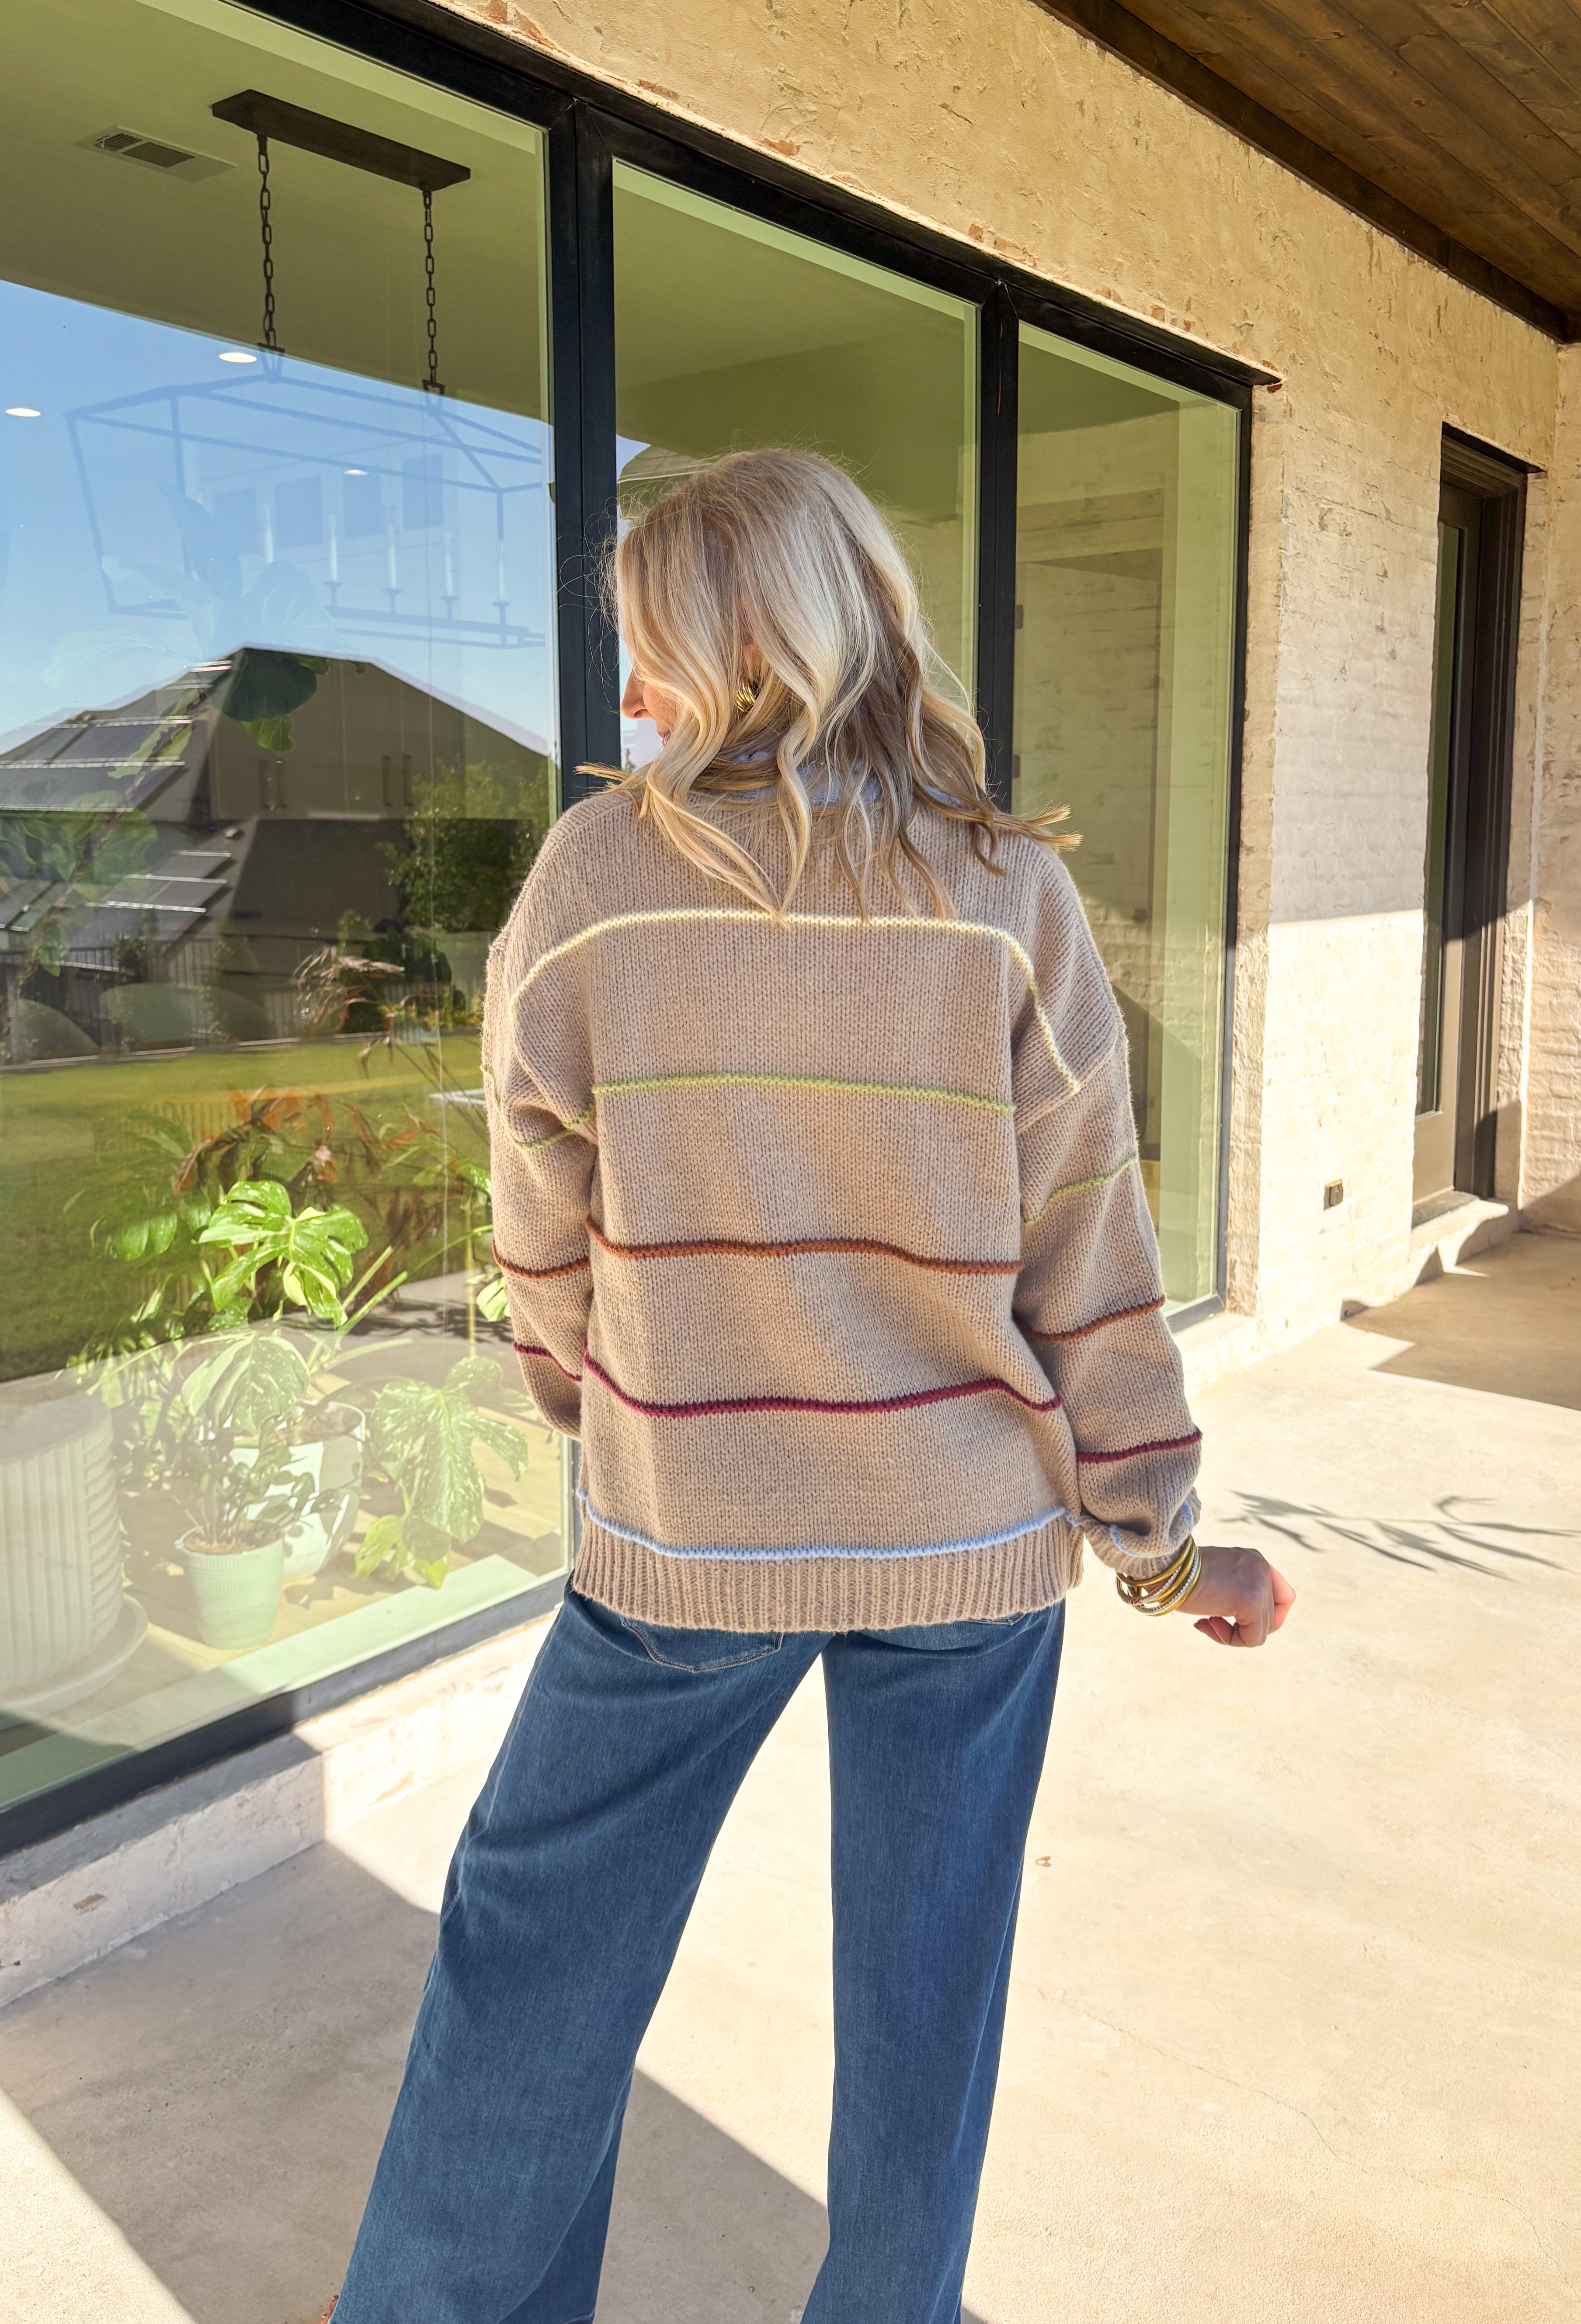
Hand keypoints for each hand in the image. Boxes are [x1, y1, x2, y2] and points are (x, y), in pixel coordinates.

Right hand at [1179, 1546, 1294, 1646]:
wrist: (1166, 1569)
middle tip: (1211, 1622)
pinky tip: (1207, 1623)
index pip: (1282, 1597)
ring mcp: (1259, 1584)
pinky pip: (1253, 1638)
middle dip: (1242, 1628)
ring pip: (1262, 1631)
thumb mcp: (1218, 1579)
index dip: (1265, 1617)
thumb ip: (1238, 1592)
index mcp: (1255, 1560)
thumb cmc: (1181, 1577)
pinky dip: (1231, 1640)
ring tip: (1205, 1622)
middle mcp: (1262, 1568)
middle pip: (1272, 1618)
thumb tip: (1247, 1622)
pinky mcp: (1251, 1601)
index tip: (1236, 1619)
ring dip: (1232, 1634)